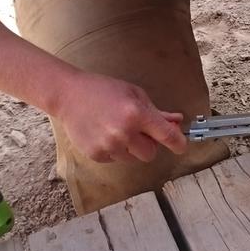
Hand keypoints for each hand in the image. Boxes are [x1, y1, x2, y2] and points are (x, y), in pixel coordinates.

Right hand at [54, 71, 187, 163]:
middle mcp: (124, 132)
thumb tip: (177, 122)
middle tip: (138, 131)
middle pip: (151, 153)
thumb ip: (156, 112)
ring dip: (131, 148)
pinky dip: (115, 151)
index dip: (178, 143)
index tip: (181, 146)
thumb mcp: (134, 94)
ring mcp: (109, 145)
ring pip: (134, 158)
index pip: (166, 136)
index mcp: (136, 113)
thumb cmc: (103, 90)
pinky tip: (104, 134)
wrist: (68, 96)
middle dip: (149, 144)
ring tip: (116, 129)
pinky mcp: (97, 155)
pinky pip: (117, 160)